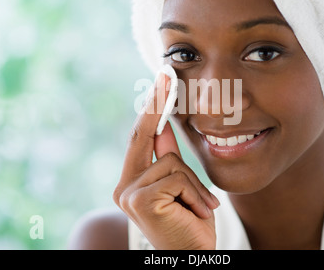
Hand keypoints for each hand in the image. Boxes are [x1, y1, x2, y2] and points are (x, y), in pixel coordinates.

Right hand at [113, 72, 219, 249]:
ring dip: (194, 183)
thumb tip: (165, 126)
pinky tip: (196, 212)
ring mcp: (129, 194)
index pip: (141, 138)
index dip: (151, 108)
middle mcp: (124, 187)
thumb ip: (169, 157)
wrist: (193, 256)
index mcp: (132, 182)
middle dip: (157, 103)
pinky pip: (177, 176)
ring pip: (171, 160)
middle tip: (167, 73)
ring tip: (199, 207)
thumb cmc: (190, 223)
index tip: (162, 81)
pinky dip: (195, 193)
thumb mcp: (182, 185)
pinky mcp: (141, 200)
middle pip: (143, 135)